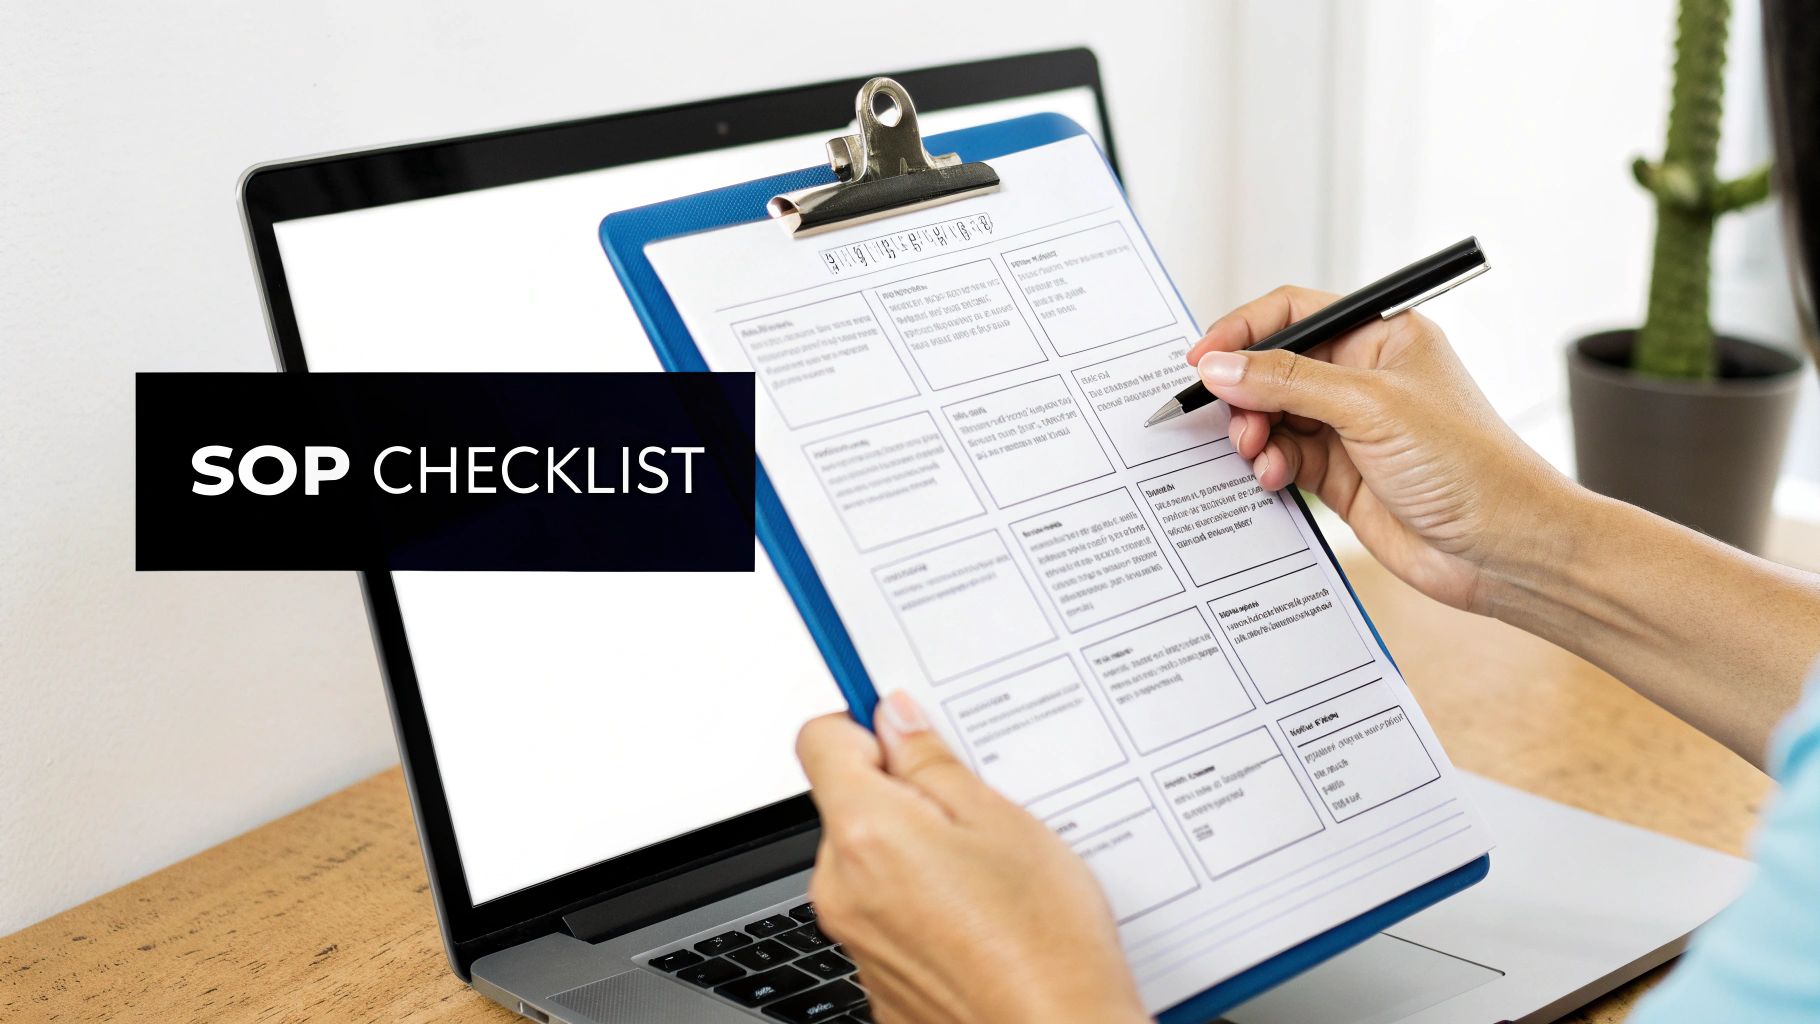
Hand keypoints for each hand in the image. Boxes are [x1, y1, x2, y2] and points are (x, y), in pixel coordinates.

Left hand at [796, 692, 1147, 1023]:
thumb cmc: (1044, 944)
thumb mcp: (1001, 821)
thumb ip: (934, 762)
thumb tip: (897, 720)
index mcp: (865, 833)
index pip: (822, 740)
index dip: (867, 727)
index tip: (909, 734)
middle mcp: (841, 889)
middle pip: (850, 806)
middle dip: (906, 798)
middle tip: (978, 815)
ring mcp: (857, 941)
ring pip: (873, 863)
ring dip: (919, 855)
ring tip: (992, 876)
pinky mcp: (879, 981)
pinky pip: (889, 917)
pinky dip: (926, 907)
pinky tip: (984, 920)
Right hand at [1184, 285, 1576, 613]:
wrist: (1505, 550)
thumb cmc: (1470, 466)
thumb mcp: (1372, 408)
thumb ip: (1288, 382)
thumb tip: (1221, 365)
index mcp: (1381, 337)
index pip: (1295, 312)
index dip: (1243, 330)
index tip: (1202, 358)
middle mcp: (1363, 378)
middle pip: (1274, 367)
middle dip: (1244, 392)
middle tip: (1231, 419)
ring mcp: (1350, 428)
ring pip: (1273, 417)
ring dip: (1254, 434)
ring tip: (1257, 455)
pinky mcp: (1341, 475)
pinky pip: (1284, 459)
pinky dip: (1270, 466)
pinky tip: (1274, 479)